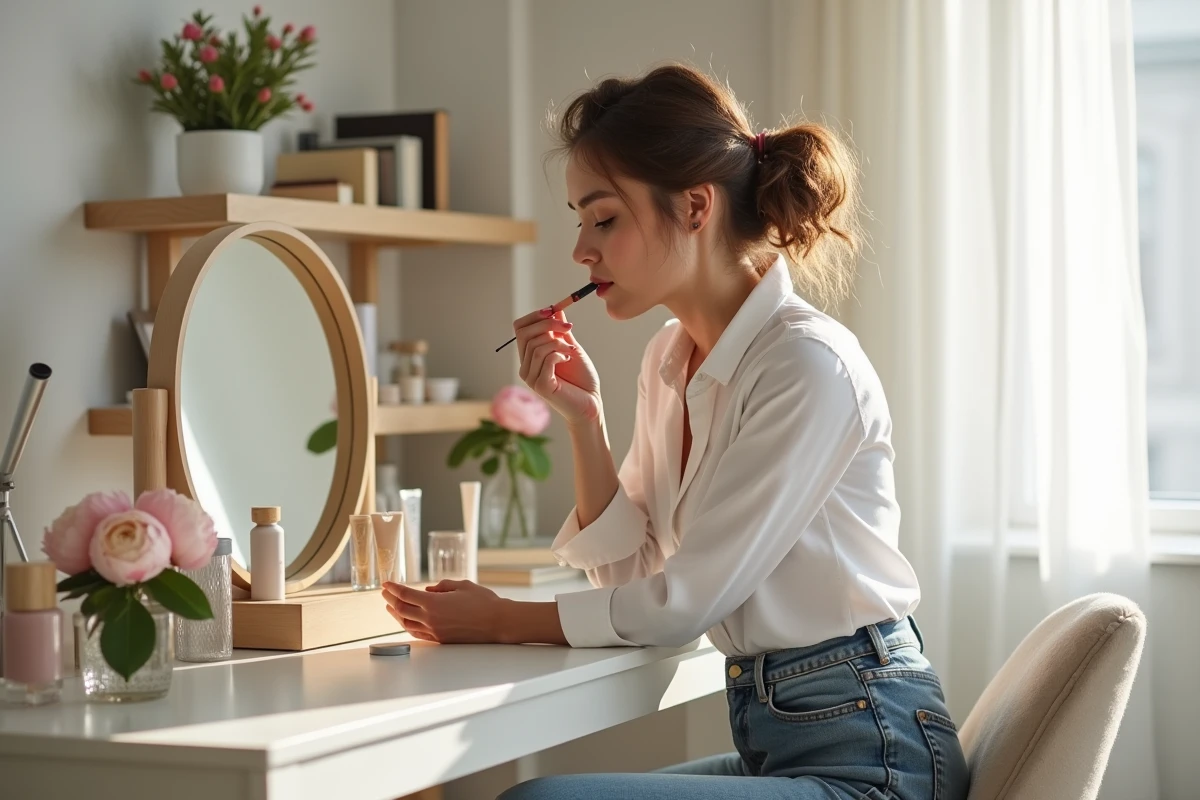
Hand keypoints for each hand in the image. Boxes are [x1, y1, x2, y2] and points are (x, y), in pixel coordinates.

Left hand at [381, 580, 505, 643]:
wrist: (498, 622)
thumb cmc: (483, 602)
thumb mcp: (462, 585)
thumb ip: (442, 586)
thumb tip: (428, 589)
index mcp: (434, 603)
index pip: (405, 595)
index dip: (393, 588)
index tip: (386, 583)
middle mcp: (430, 618)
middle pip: (401, 609)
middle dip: (390, 600)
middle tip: (384, 593)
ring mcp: (434, 631)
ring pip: (407, 623)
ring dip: (396, 614)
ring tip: (390, 607)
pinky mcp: (440, 639)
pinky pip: (417, 633)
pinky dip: (408, 625)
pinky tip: (406, 621)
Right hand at [512, 307, 601, 425]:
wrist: (592, 403)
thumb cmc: (582, 379)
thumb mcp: (571, 348)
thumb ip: (560, 331)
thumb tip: (555, 310)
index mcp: (530, 357)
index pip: (520, 328)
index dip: (534, 316)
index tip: (552, 311)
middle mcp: (526, 367)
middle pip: (524, 334)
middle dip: (547, 325)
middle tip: (568, 328)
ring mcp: (531, 378)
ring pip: (536, 346)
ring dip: (557, 342)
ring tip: (572, 350)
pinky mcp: (541, 386)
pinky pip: (545, 359)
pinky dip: (559, 353)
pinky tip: (568, 358)